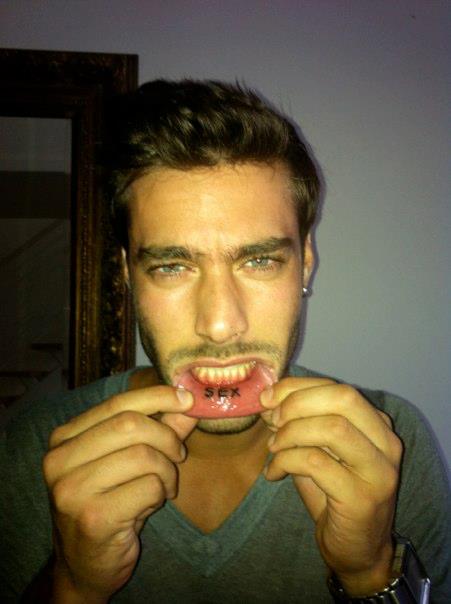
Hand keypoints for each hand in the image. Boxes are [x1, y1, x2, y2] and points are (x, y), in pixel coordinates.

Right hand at [43, 385, 195, 601]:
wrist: (85, 565)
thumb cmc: (109, 503)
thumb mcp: (128, 460)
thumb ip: (158, 428)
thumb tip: (190, 400)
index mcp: (64, 438)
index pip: (117, 403)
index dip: (157, 397)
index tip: (187, 399)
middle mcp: (59, 460)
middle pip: (130, 425)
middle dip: (166, 437)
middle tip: (178, 455)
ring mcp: (71, 490)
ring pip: (143, 455)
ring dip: (167, 470)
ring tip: (164, 485)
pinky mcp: (92, 518)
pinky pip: (148, 487)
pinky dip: (161, 493)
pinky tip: (151, 505)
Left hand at [261, 377, 402, 595]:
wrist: (356, 550)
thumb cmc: (333, 494)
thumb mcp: (317, 450)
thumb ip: (300, 422)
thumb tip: (268, 398)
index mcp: (377, 425)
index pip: (339, 388)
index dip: (298, 388)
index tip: (268, 398)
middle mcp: (386, 443)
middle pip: (344, 398)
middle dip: (298, 403)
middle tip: (271, 419)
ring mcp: (378, 471)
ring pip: (333, 428)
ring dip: (291, 433)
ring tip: (272, 448)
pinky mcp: (363, 498)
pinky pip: (316, 462)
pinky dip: (286, 461)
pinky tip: (273, 473)